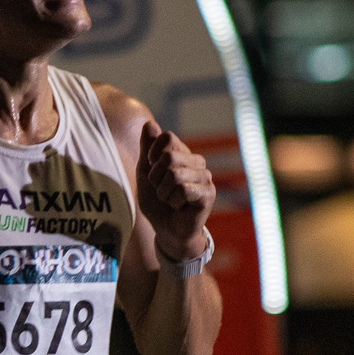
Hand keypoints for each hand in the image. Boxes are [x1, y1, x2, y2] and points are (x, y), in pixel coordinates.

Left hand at [139, 119, 216, 262]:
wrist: (166, 231)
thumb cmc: (157, 202)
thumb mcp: (145, 173)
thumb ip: (146, 149)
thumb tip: (149, 124)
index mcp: (182, 153)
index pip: (166, 138)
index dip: (152, 155)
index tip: (152, 172)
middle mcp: (196, 161)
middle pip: (169, 156)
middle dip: (155, 178)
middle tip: (160, 191)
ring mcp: (204, 176)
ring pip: (175, 174)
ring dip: (163, 192)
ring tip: (169, 200)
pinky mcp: (208, 193)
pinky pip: (183, 189)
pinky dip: (173, 200)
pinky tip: (178, 206)